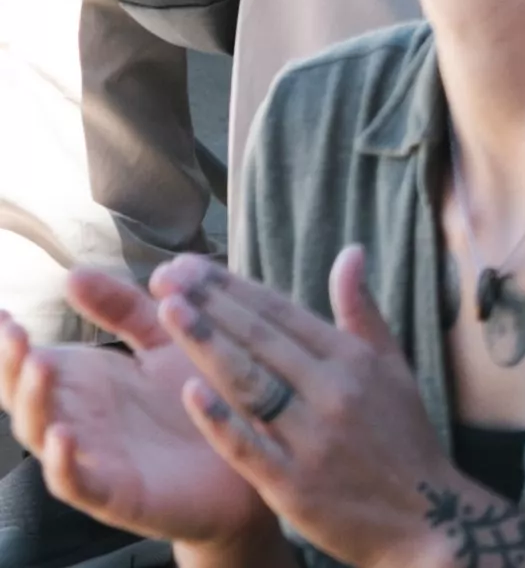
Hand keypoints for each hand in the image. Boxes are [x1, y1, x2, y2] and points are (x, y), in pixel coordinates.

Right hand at [0, 307, 261, 549]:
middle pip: (26, 395)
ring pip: (43, 434)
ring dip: (35, 402)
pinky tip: (63, 435)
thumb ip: (123, 308)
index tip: (3, 311)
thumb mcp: (164, 340)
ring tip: (40, 365)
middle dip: (13, 366)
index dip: (11, 342)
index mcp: (86, 382)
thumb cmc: (202, 394)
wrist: (257, 452)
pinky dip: (64, 463)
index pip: (32, 361)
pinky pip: (79, 483)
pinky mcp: (119, 494)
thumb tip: (73, 273)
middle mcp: (80, 418)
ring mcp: (96, 456)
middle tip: (15, 333)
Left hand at [106, 248, 476, 567]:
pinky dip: (220, 419)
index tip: (192, 266)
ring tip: (169, 313)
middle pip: (261, 339)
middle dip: (211, 304)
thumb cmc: (403, 439)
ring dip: (208, 345)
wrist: (423, 516)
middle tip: (167, 276)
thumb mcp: (394, 369)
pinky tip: (190, 391)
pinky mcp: (292, 483)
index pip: (283, 313)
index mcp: (354, 361)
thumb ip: (364, 312)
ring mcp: (311, 438)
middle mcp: (333, 391)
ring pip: (250, 383)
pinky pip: (249, 445)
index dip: (234, 287)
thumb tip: (351, 252)